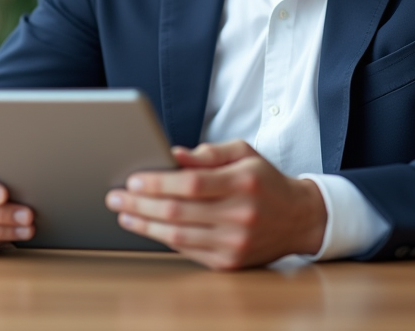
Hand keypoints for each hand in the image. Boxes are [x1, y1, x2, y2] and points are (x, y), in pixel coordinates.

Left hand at [104, 141, 326, 269]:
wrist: (298, 218)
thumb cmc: (265, 180)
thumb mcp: (244, 153)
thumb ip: (209, 153)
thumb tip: (172, 154)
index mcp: (243, 182)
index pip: (191, 183)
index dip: (158, 182)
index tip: (133, 179)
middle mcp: (240, 214)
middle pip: (178, 211)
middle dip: (140, 204)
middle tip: (115, 197)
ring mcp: (235, 242)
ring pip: (178, 235)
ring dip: (144, 225)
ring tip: (123, 214)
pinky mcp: (229, 262)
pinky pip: (187, 250)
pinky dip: (162, 239)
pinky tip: (146, 228)